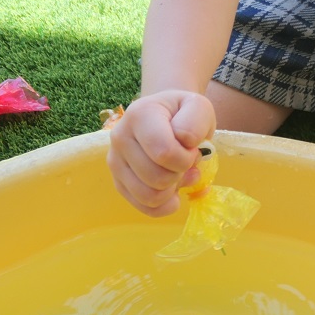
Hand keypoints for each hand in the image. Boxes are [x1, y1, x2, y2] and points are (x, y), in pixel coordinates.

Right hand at [106, 90, 215, 216]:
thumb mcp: (198, 106)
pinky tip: (173, 190)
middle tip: (186, 161)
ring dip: (172, 190)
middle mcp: (120, 138)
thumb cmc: (182, 113)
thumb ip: (195, 121)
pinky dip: (164, 205)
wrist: (166, 116)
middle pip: (157, 178)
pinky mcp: (118, 182)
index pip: (164, 153)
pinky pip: (144, 207)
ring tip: (179, 174)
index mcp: (139, 115)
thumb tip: (184, 144)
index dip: (186, 158)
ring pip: (149, 197)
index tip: (192, 148)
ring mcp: (116, 162)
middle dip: (180, 174)